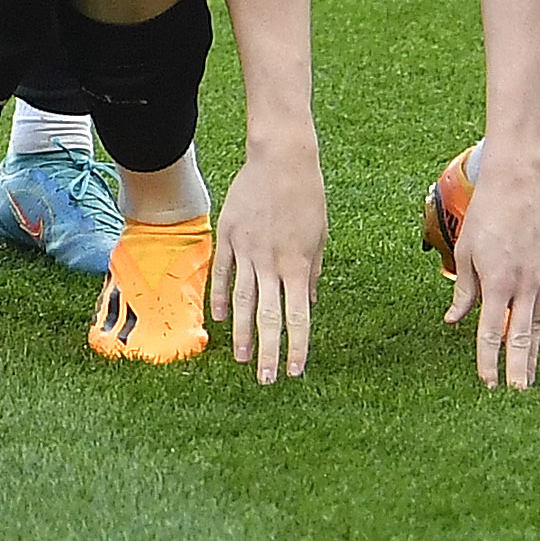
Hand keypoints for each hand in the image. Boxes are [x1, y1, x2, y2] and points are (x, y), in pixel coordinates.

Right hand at [213, 141, 324, 383]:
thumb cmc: (307, 197)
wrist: (281, 161)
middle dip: (269, 351)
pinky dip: (220, 298)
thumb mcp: (320, 238)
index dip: (297, 347)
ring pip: (241, 300)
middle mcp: (271, 262)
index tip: (295, 371)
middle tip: (267, 379)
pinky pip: (223, 273)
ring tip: (243, 359)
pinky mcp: (227, 236)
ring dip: (242, 333)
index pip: (298, 317)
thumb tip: (308, 305)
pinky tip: (220, 319)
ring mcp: (246, 250)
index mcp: (298, 265)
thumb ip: (312, 273)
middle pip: (268, 316)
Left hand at [443, 150, 539, 389]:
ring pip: (537, 327)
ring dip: (532, 356)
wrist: (518, 186)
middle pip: (519, 337)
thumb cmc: (485, 217)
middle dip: (518, 369)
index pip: (490, 331)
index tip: (487, 383)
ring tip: (529, 382)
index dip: (488, 360)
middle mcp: (522, 285)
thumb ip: (464, 291)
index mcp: (496, 281)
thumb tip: (454, 321)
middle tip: (517, 397)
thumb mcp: (465, 253)